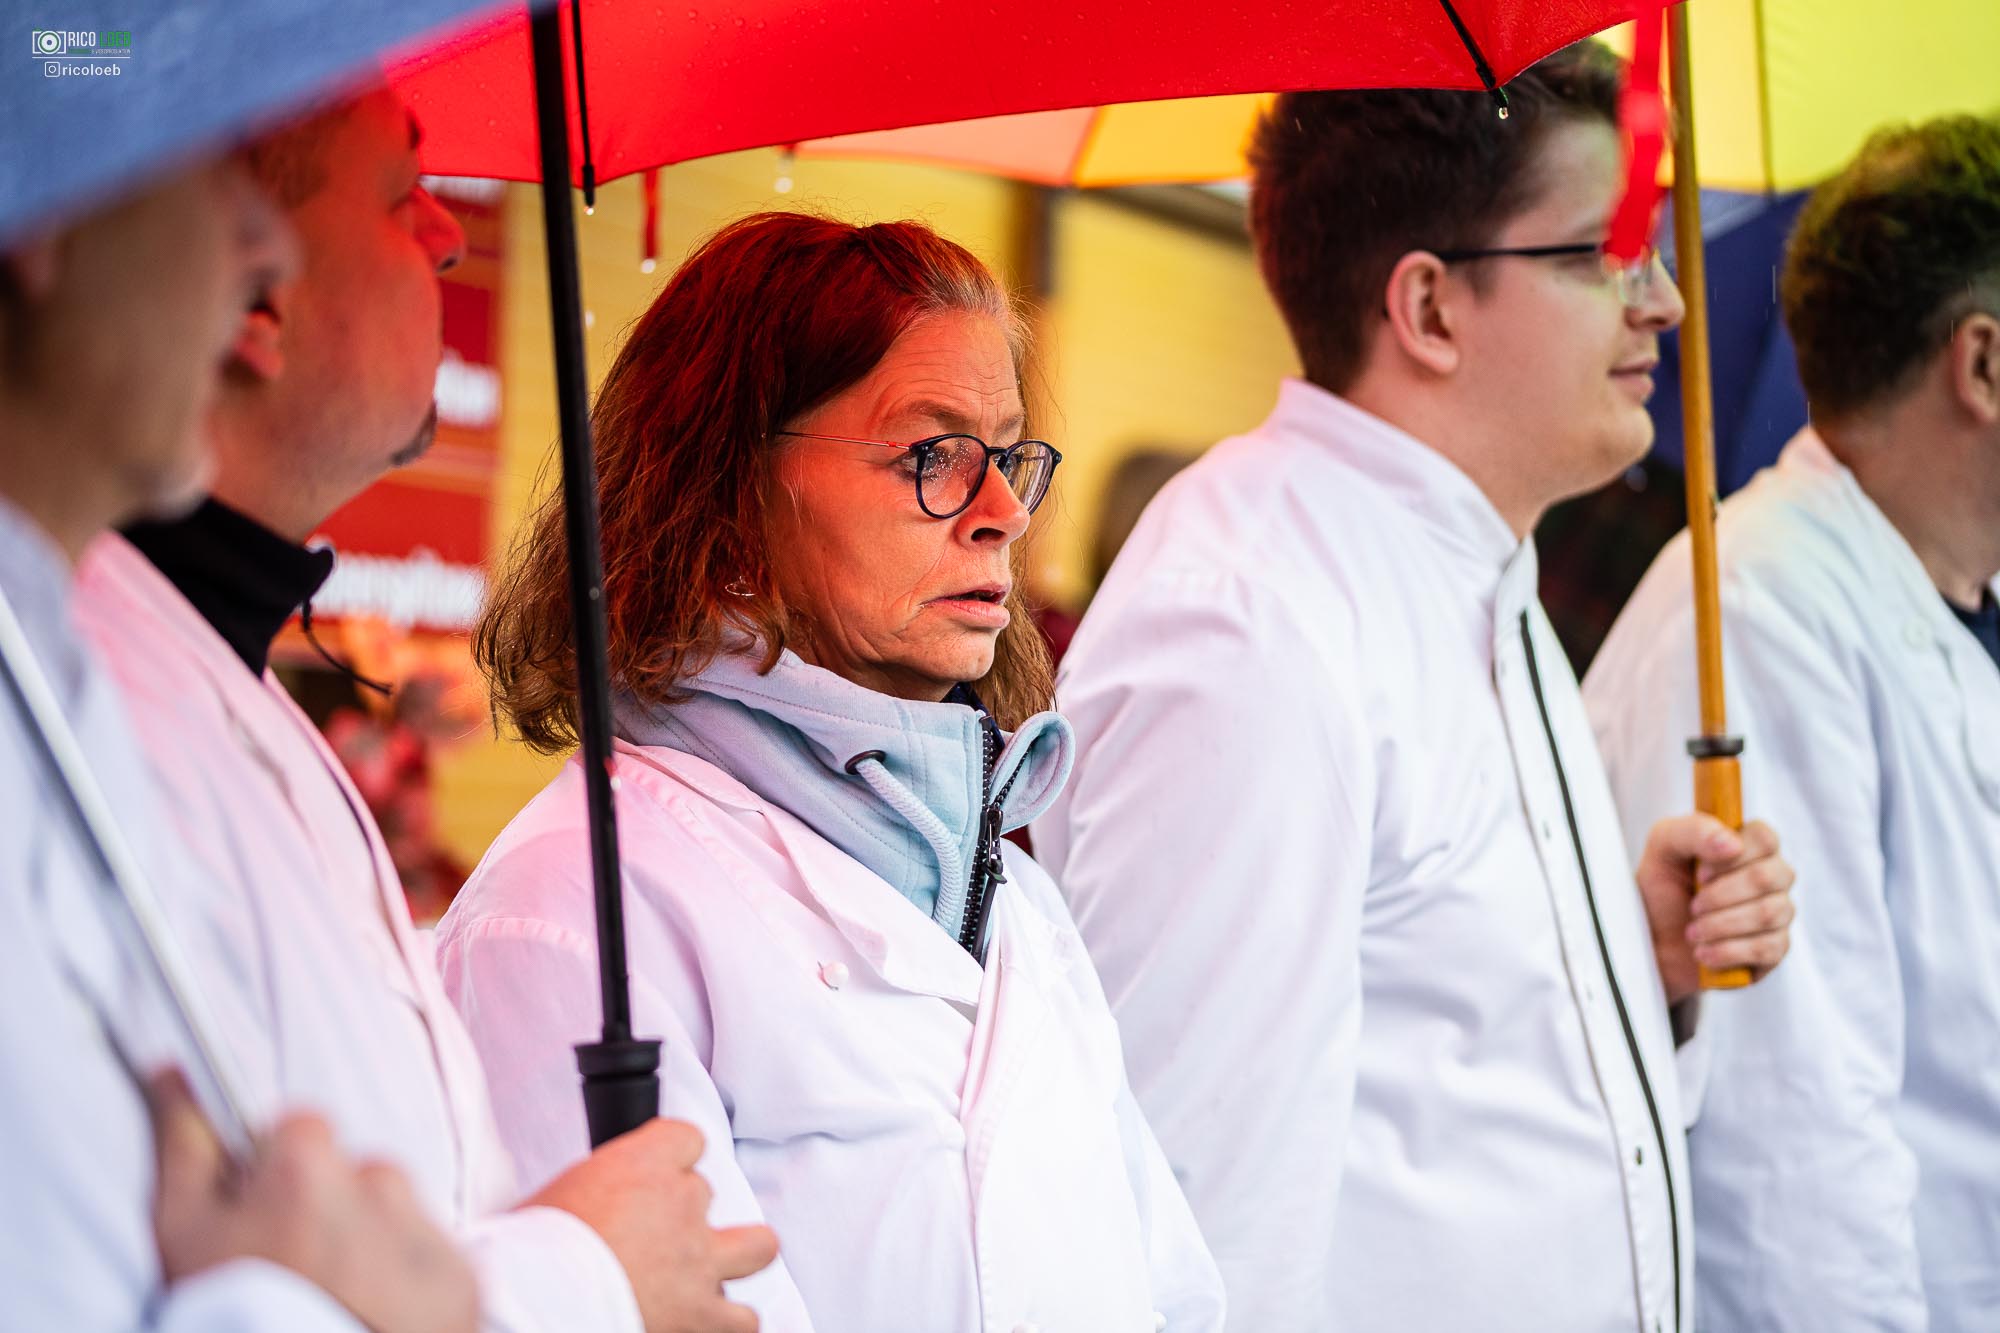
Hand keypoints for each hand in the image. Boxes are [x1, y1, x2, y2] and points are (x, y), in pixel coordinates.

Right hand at [149, 1070, 478, 1332]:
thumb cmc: (231, 1312)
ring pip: (394, 1217)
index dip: (273, 1178)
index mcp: (310, 1157)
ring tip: (334, 1302)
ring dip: (370, 1246)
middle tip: (297, 1274)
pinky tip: (373, 1316)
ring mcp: (426, 1231)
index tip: (262, 1223)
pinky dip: (408, 1283)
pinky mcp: (461, 1279)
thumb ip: (184, 1142)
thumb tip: (171, 1068)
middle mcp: (380, 1181)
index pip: (300, 1130)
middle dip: (327, 1211)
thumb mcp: (183, 1231)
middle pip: (353, 1174)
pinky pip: (431, 1261)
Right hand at [529, 1118, 776, 1332]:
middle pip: (708, 1191)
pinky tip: (708, 1324)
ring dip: (737, 1259)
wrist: (534, 1301)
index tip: (659, 1174)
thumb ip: (595, 1192)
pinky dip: (730, 1323)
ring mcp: (698, 1260)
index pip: (687, 1138)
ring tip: (707, 1276)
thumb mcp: (557, 1197)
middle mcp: (681, 1204)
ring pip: (758, 1245)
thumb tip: (592, 1207)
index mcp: (643, 1163)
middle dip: (688, 1214)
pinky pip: (744, 1319)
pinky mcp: (702, 1314)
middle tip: (659, 1238)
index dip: (673, 1158)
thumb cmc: (529, 1254)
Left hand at [1635, 815, 1795, 1003]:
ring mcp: (1778, 911)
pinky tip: (1704, 952)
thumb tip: (1731, 843)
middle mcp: (1770, 875)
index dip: (1733, 856)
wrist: (1654, 941)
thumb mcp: (1663, 848)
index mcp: (1747, 845)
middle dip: (1720, 896)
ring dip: (1720, 925)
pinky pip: (1768, 948)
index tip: (1701, 873)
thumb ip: (1693, 831)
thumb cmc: (1663, 889)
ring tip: (1692, 932)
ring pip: (1769, 914)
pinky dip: (1727, 951)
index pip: (1764, 837)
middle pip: (1769, 877)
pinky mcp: (1776, 948)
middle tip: (1693, 906)